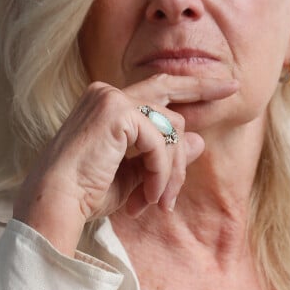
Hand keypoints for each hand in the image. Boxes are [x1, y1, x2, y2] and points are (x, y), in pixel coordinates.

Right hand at [13, 74, 237, 255]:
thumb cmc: (88, 191)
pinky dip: (161, 173)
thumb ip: (164, 153)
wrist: (54, 204)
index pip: (158, 88)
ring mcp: (112, 98)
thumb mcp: (135, 173)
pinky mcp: (117, 112)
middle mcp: (109, 92)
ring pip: (172, 128)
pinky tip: (147, 196)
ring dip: (172, 170)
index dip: (192, 86)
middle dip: (204, 90)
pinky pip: (161, 143)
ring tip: (158, 200)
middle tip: (234, 88)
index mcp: (108, 102)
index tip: (225, 85)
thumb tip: (200, 140)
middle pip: (170, 90)